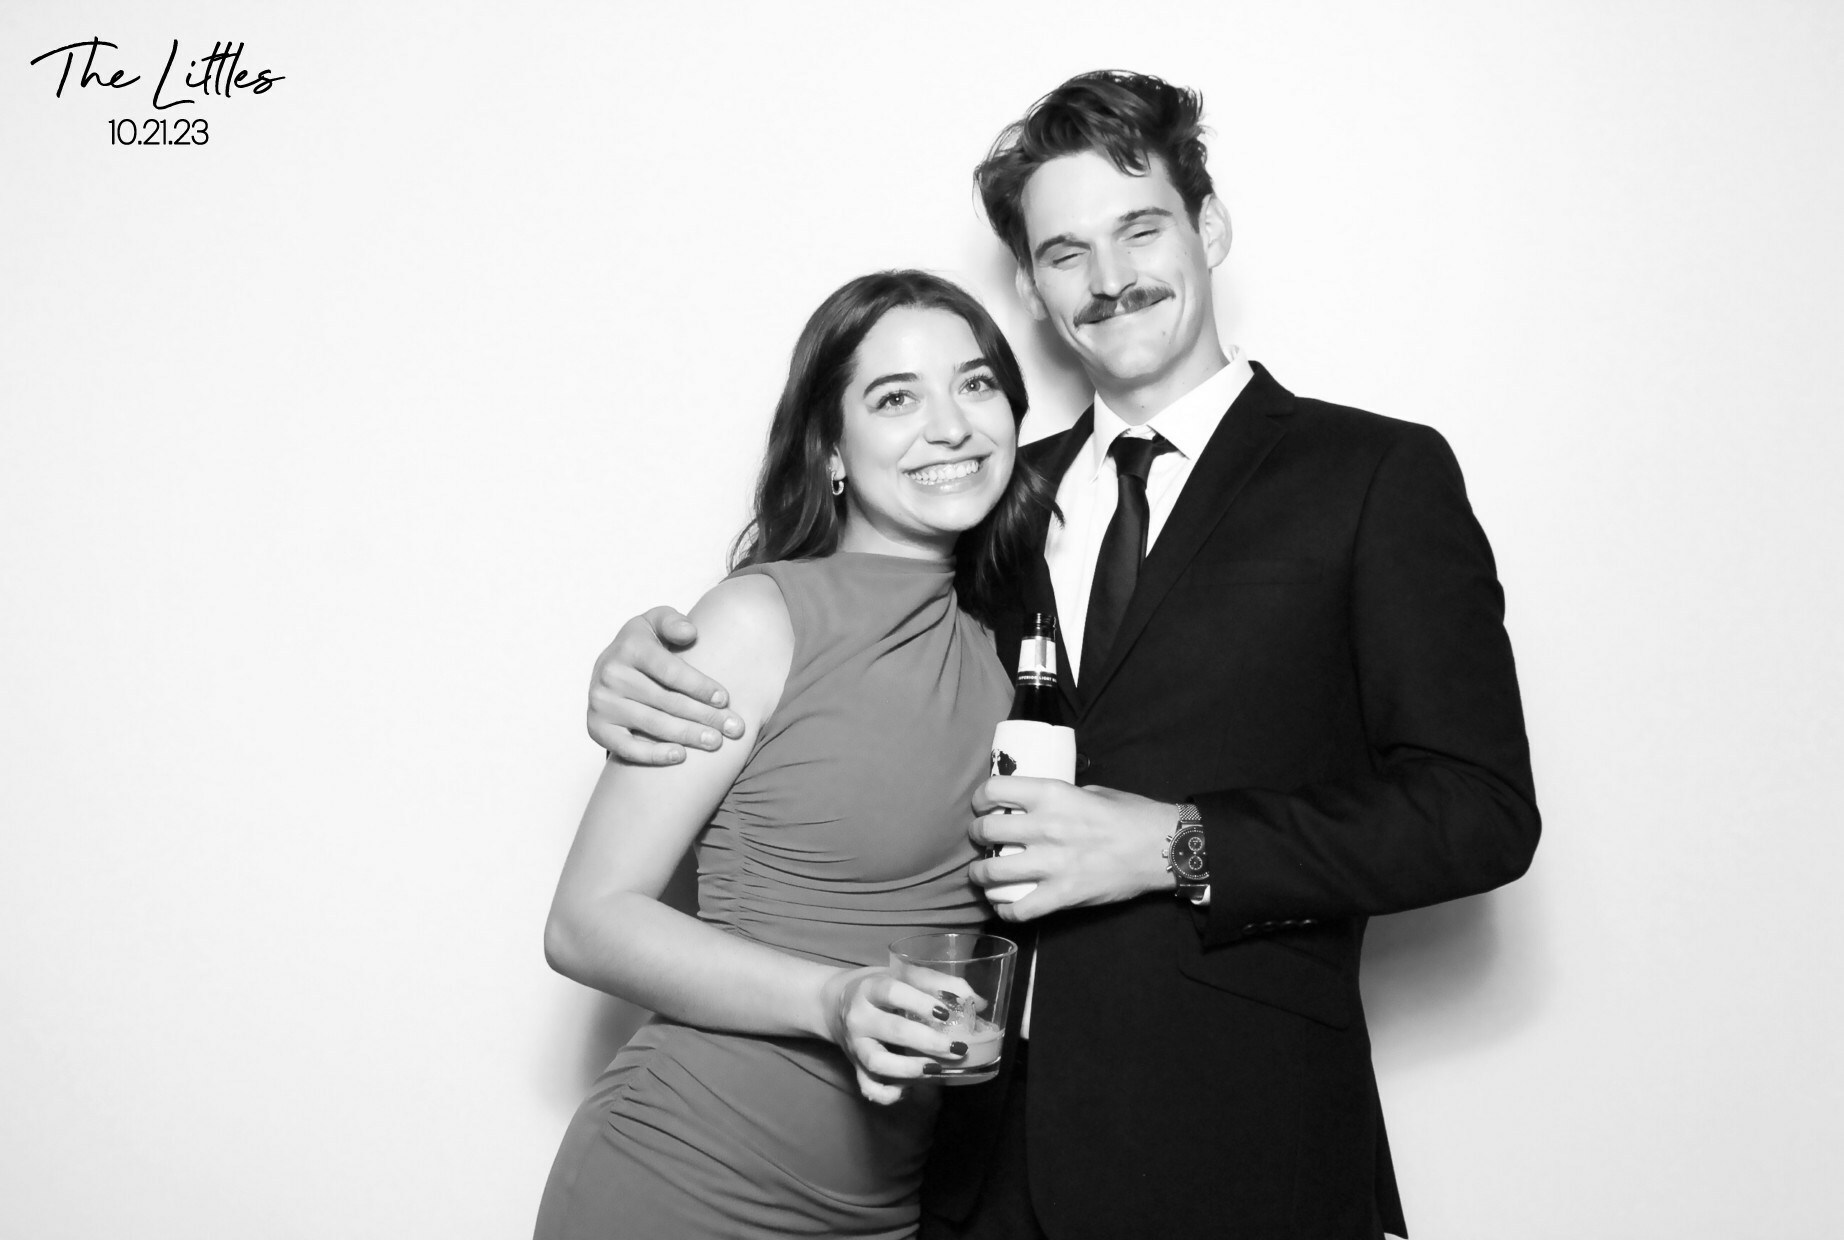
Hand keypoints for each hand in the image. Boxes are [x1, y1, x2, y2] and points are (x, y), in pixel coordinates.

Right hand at [587, 606, 744, 763]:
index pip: (671, 672)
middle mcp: (611, 674)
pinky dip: (654, 755)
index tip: (724, 699)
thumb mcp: (657, 622)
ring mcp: (601, 703)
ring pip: (652, 724)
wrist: (610, 666)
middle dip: (704, 716)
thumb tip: (689, 633)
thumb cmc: (644, 645)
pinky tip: (680, 756)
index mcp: (630, 646)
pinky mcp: (596, 727)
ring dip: (688, 736)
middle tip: (733, 728)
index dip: (700, 687)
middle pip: (666, 701)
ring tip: (715, 742)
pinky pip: (626, 747)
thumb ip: (673, 622)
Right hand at [820, 966, 972, 1104]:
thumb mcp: (901, 976)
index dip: (920, 1003)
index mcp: (871, 988)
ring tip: (937, 1070)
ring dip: (910, 1069)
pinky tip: (908, 1091)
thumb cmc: (880, 989)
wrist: (834, 1005)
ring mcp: (856, 1045)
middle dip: (928, 1042)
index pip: (893, 992)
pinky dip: (887, 1094)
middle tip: (958, 1049)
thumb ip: (938, 983)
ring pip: (877, 1062)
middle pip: (893, 1030)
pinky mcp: (855, 1067)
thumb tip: (978, 1002)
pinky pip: (868, 1087)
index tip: (946, 1014)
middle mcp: (859, 1017)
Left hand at [968, 780, 1177, 920]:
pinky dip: (1005, 911)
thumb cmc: (1130, 815)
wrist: (1161, 847)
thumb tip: (1034, 804)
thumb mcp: (1091, 791)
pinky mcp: (1062, 895)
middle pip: (985, 831)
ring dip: (980, 875)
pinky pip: (1018, 910)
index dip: (981, 799)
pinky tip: (1005, 906)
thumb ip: (1059, 798)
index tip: (983, 807)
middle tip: (983, 840)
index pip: (994, 790)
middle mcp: (1045, 827)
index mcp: (1052, 794)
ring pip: (991, 873)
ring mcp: (1052, 864)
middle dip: (977, 836)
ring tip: (983, 875)